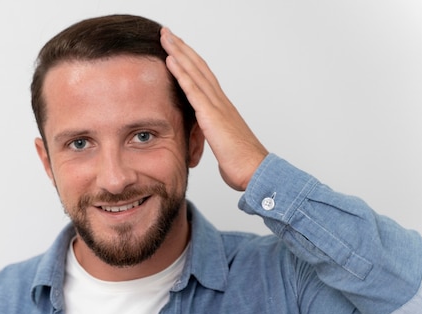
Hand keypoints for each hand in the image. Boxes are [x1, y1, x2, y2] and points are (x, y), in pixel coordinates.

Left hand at [160, 27, 267, 190]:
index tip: (177, 48)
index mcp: (222, 108)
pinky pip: (193, 90)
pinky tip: (171, 60)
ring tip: (166, 37)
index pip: (203, 77)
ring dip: (179, 52)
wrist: (255, 172)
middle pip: (199, 67)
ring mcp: (217, 106)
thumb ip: (213, 136)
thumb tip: (207, 138)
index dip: (190, 61)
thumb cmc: (242, 163)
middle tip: (167, 32)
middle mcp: (220, 102)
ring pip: (195, 72)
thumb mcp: (222, 145)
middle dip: (182, 48)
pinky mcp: (212, 116)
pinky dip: (181, 73)